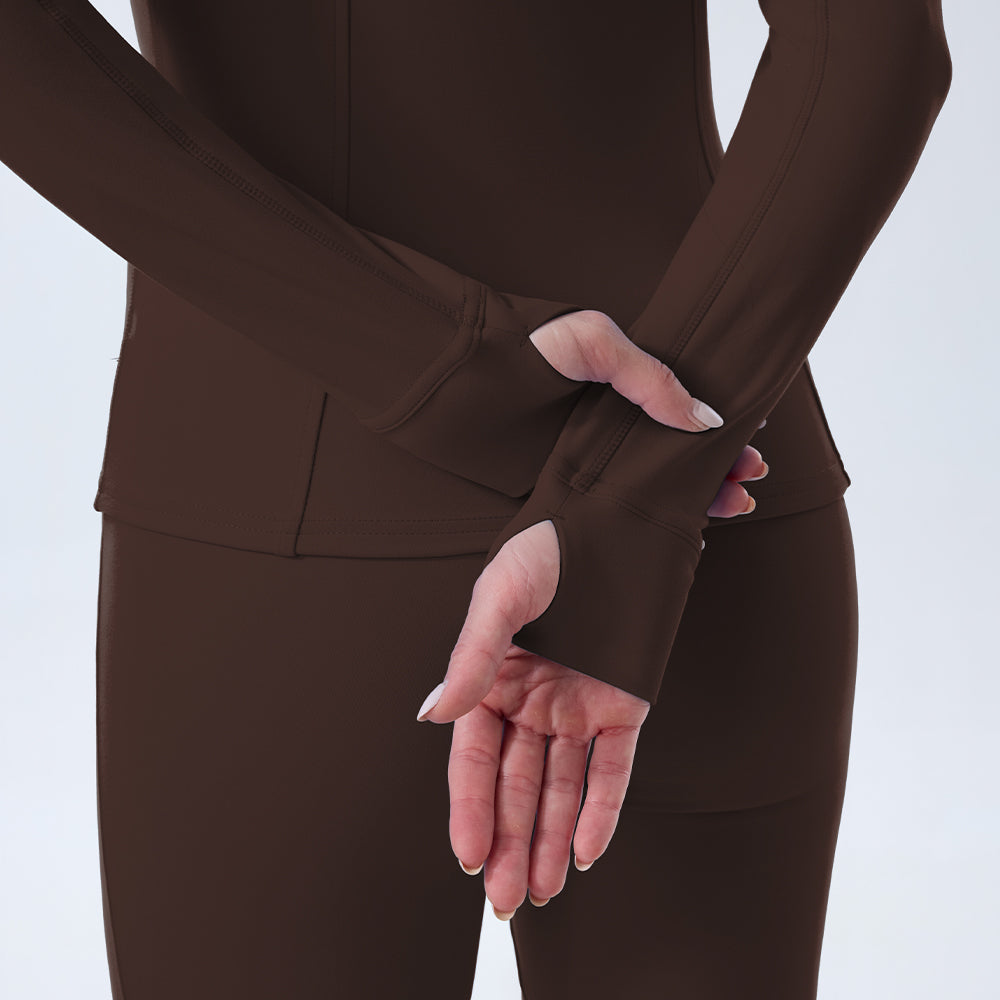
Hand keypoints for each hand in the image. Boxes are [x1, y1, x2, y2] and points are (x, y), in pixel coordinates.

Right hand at [415, 311, 768, 920]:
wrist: (616, 518)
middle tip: (504, 902)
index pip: (475, 757)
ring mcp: (577, 705)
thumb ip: (471, 654)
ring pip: (561, 786)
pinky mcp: (624, 703)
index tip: (469, 856)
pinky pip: (614, 766)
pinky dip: (602, 807)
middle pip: (516, 785)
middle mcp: (532, 700)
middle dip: (509, 843)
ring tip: (540, 894)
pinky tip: (587, 852)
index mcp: (493, 677)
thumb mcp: (501, 593)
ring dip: (551, 839)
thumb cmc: (547, 545)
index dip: (471, 808)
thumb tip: (431, 714)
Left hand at [527, 310, 768, 516]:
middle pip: (674, 456)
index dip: (718, 437)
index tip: (748, 456)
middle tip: (746, 491)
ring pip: (647, 487)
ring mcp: (582, 458)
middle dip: (714, 473)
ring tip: (727, 511)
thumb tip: (706, 419)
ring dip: (689, 500)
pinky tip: (670, 536)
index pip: (683, 416)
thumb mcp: (596, 343)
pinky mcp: (553, 487)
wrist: (452, 374)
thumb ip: (652, 379)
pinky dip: (637, 526)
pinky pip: (604, 512)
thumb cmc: (524, 346)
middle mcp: (607, 424)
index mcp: (620, 387)